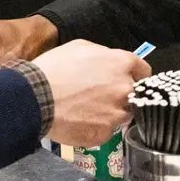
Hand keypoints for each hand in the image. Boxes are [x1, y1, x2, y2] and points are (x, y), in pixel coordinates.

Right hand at [31, 40, 150, 146]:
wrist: (35, 98)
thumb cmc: (54, 69)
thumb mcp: (80, 47)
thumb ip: (103, 54)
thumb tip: (109, 62)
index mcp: (122, 63)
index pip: (144, 71)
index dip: (135, 76)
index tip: (128, 80)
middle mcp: (125, 89)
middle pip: (134, 95)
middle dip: (121, 95)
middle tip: (101, 97)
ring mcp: (116, 113)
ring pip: (122, 115)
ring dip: (110, 113)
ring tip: (87, 111)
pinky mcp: (105, 133)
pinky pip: (106, 131)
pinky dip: (96, 127)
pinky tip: (80, 121)